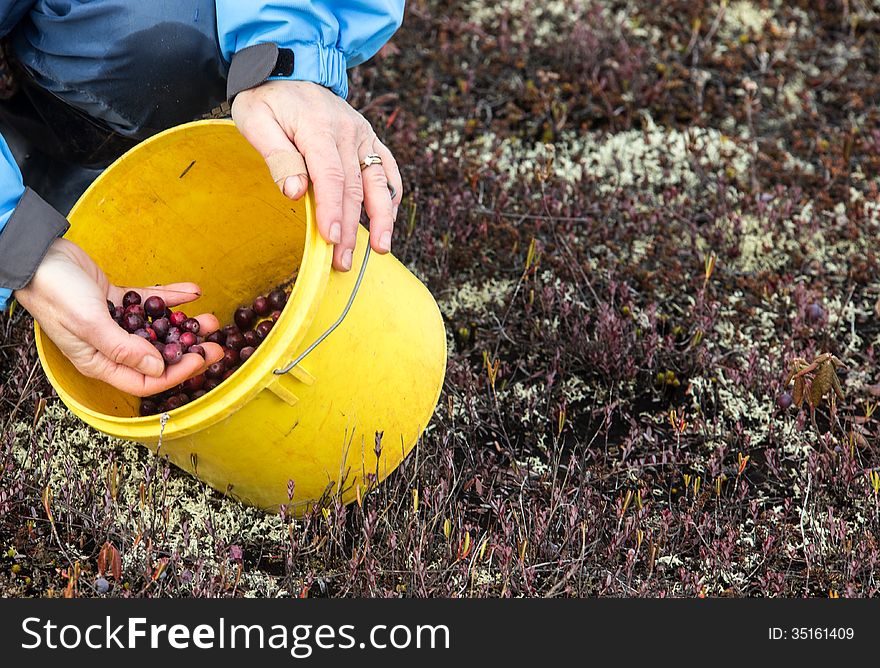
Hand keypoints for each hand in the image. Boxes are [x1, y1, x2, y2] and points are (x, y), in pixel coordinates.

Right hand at [15, 239, 223, 396]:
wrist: (38, 256)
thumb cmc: (56, 293)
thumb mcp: (90, 324)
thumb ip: (124, 349)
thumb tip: (158, 369)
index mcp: (100, 363)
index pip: (145, 380)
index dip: (176, 373)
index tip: (202, 360)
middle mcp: (110, 347)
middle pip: (156, 357)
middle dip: (188, 351)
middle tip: (217, 343)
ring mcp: (115, 323)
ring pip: (157, 330)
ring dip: (184, 325)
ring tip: (209, 319)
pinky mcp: (118, 301)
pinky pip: (150, 303)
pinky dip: (171, 298)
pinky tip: (193, 292)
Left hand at [232, 80, 402, 270]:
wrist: (291, 67)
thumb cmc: (267, 100)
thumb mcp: (255, 120)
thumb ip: (276, 155)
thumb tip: (294, 192)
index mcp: (318, 128)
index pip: (330, 177)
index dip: (332, 211)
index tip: (332, 240)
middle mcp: (347, 132)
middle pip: (353, 188)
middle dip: (351, 228)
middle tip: (343, 262)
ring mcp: (363, 136)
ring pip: (378, 182)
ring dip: (382, 219)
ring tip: (381, 249)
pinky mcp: (370, 140)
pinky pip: (387, 170)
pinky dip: (391, 196)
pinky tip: (388, 220)